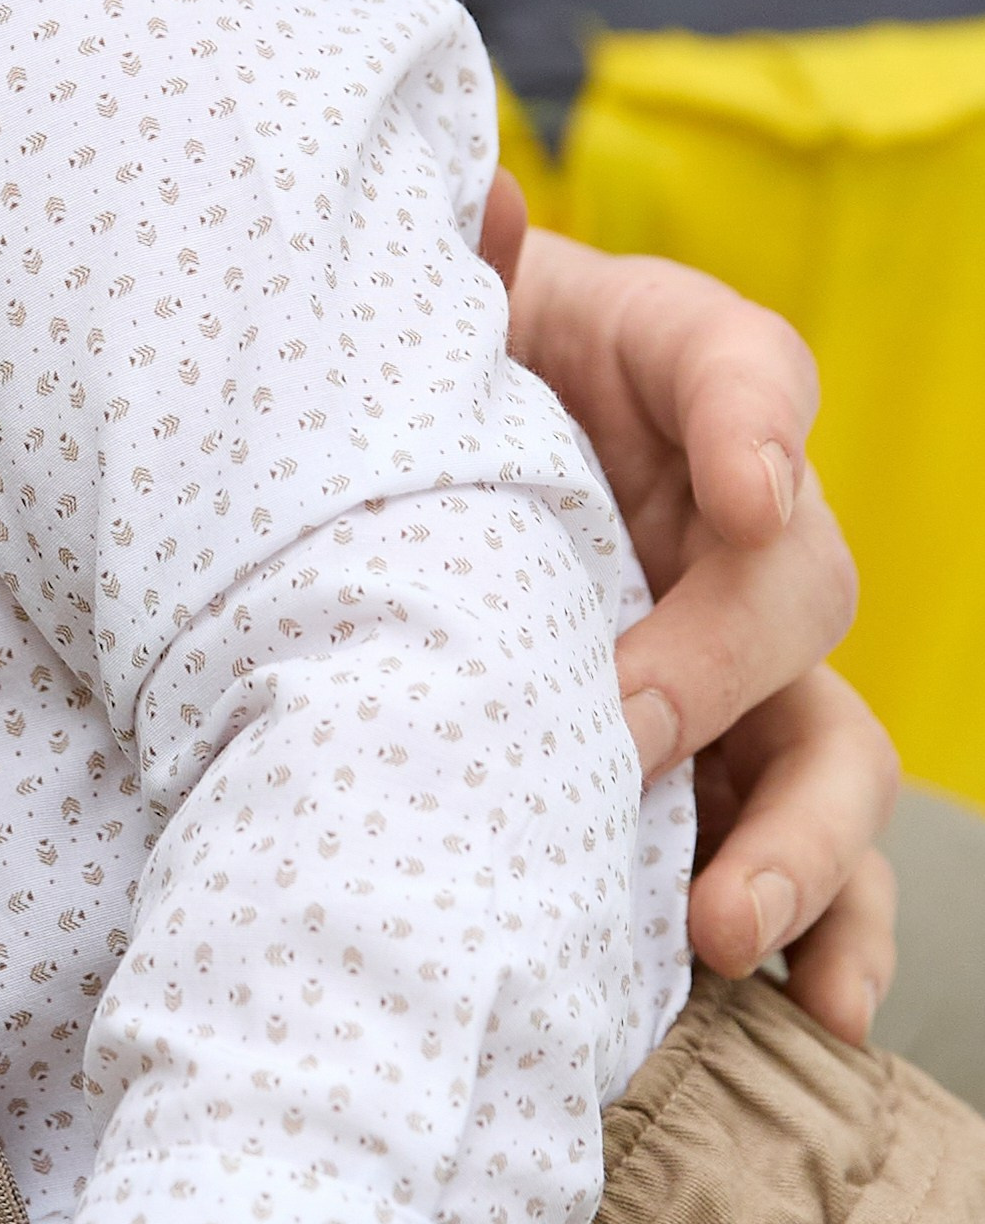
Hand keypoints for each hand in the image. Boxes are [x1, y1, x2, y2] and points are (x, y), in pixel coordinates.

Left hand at [490, 208, 898, 1044]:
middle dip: (724, 665)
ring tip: (725, 929)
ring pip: (831, 743)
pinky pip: (808, 857)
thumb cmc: (417, 380)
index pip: (744, 369)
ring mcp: (742, 661)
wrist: (392, 480)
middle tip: (624, 733)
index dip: (754, 421)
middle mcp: (733, 518)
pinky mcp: (724, 774)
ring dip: (800, 842)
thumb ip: (454, 271)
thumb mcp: (420, 313)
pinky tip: (806, 1009)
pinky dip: (824, 932)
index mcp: (669, 375)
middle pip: (796, 579)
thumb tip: (477, 214)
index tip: (739, 481)